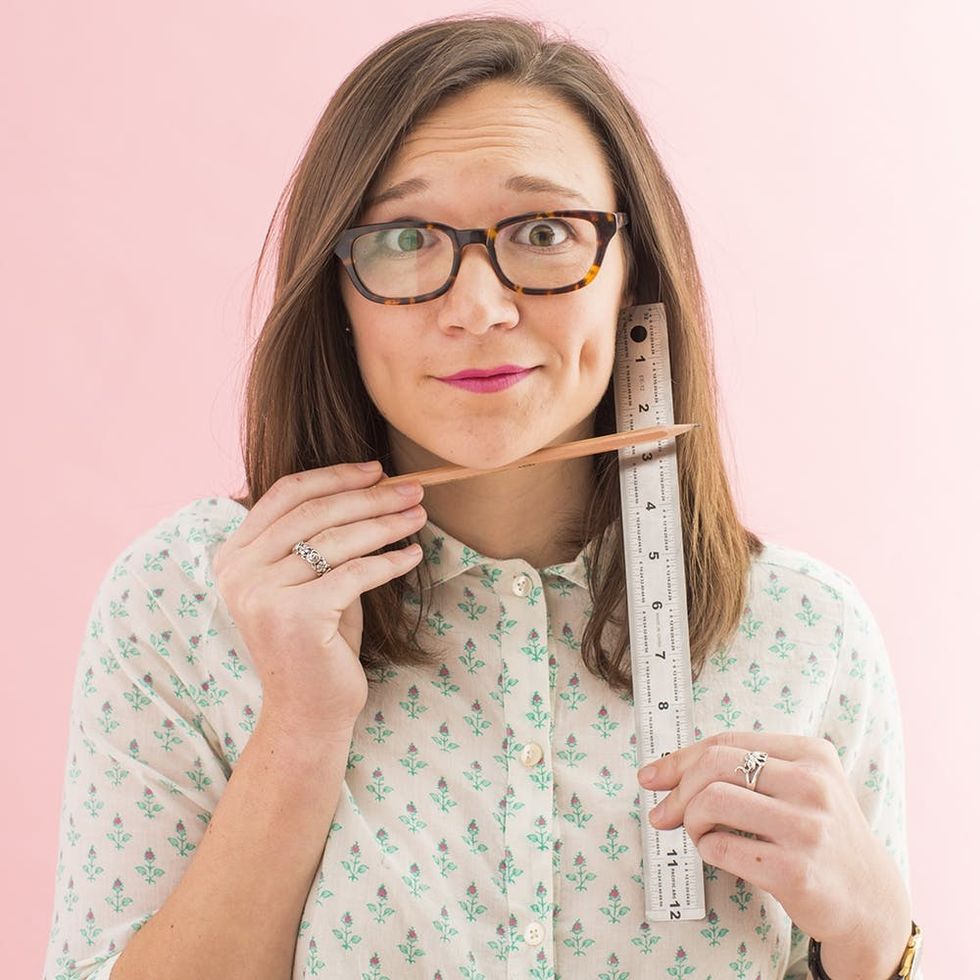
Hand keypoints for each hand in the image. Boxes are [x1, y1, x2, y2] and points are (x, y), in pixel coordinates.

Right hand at [212, 461, 426, 741]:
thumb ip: (321, 537)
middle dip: (370, 495)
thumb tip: (373, 484)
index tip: (377, 469)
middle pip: (315, 511)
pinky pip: (354, 573)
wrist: (308, 711)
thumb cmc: (316, 642)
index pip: (286, 494)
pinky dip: (389, 560)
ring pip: (337, 539)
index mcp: (234, 555)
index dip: (335, 476)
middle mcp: (239, 571)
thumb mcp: (310, 580)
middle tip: (413, 488)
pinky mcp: (295, 615)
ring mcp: (262, 593)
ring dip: (385, 522)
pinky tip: (412, 553)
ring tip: (418, 515)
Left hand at [636, 730, 910, 954]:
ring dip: (690, 821)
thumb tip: (660, 774)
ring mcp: (807, 828)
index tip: (652, 776)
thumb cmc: (818, 836)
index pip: (725, 741)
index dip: (679, 758)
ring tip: (699, 834)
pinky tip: (721, 856)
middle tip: (665, 814)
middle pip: (713, 765)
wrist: (870, 901)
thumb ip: (742, 771)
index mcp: (812, 754)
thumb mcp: (799, 787)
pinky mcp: (796, 871)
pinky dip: (707, 851)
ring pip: (711, 801)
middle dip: (677, 790)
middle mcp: (814, 785)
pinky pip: (721, 848)